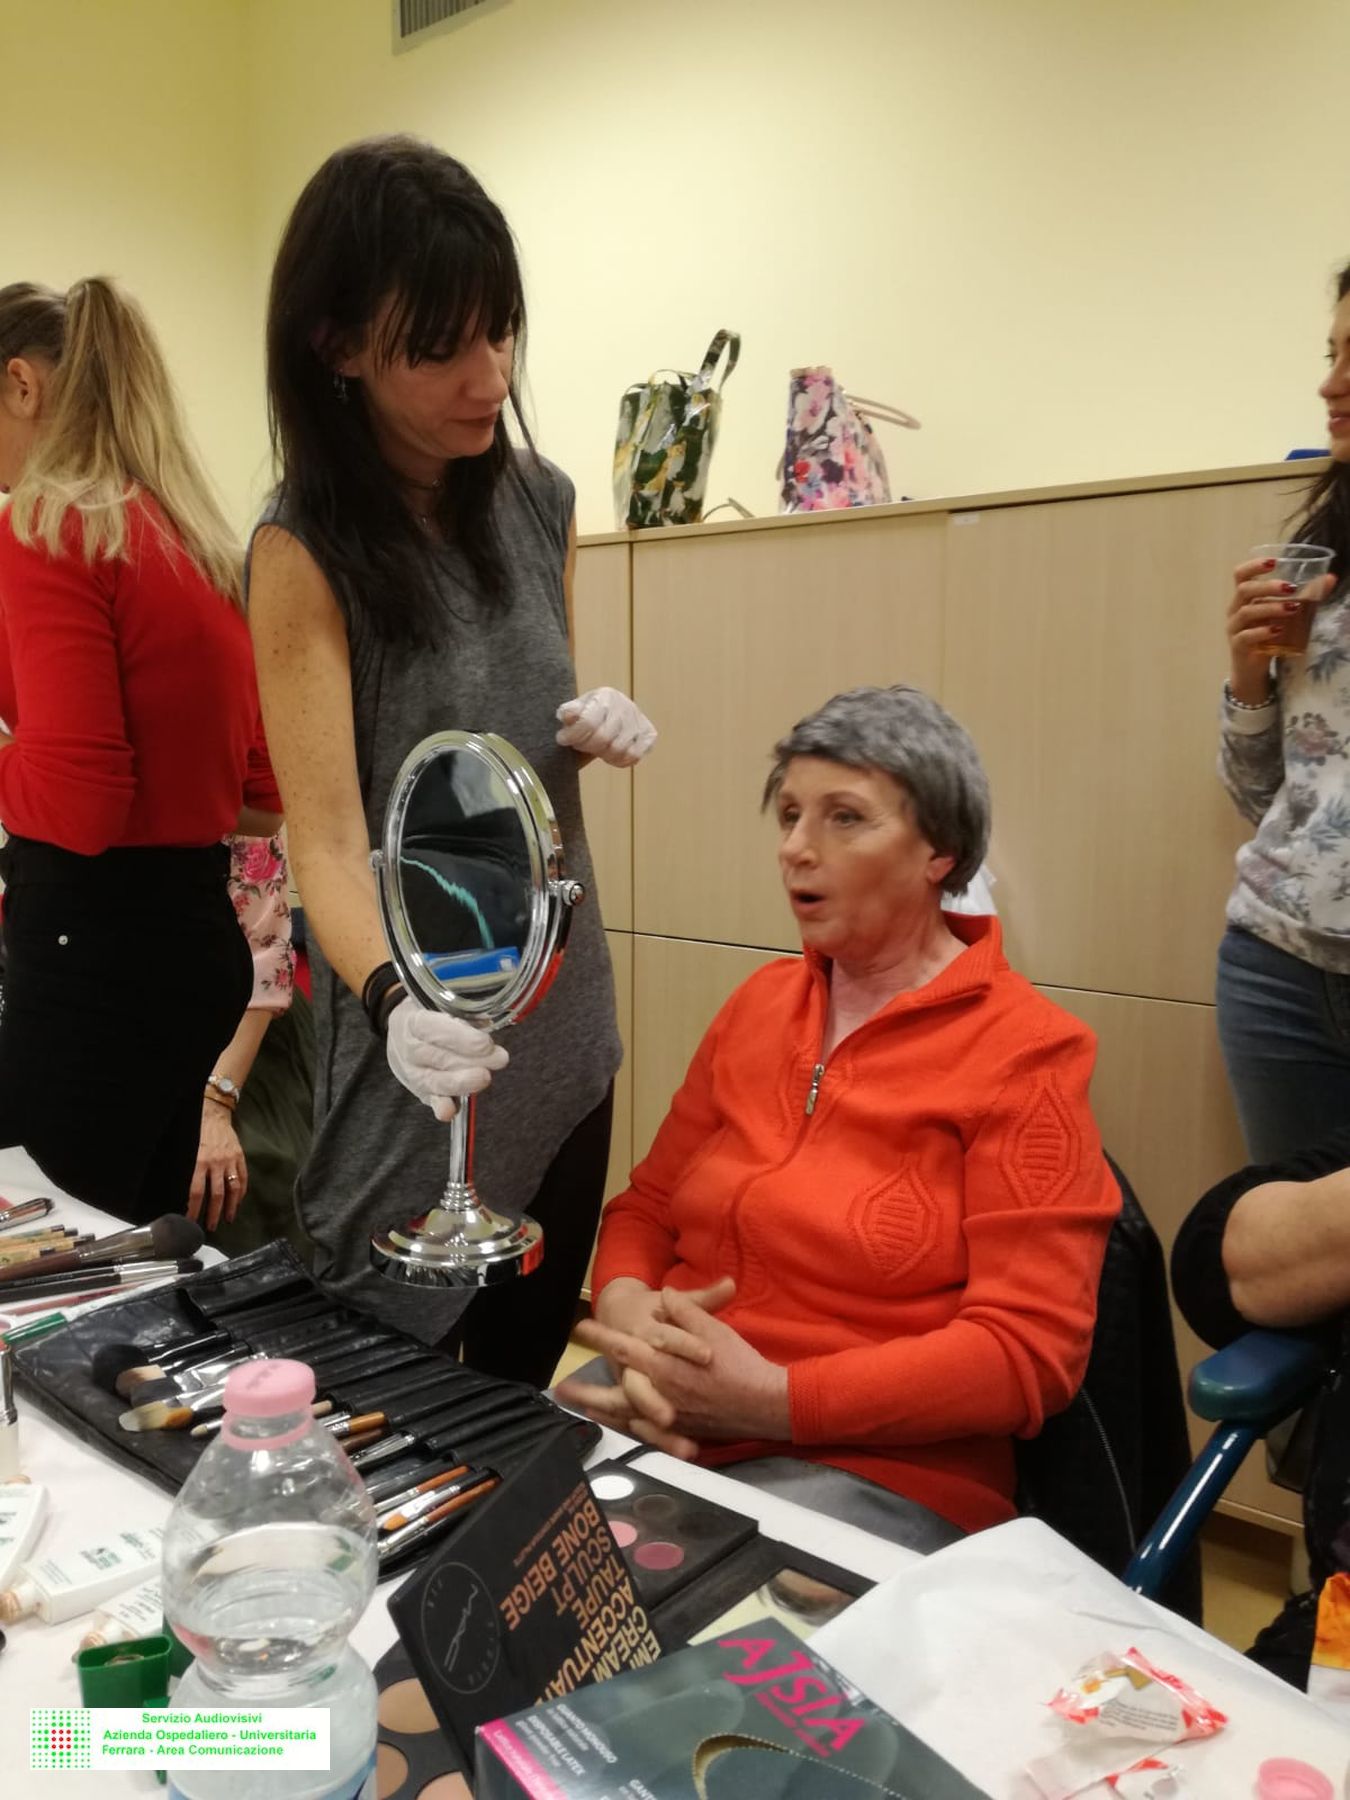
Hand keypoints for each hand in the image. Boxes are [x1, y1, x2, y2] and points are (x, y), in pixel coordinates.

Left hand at [190, 1102, 246, 1230]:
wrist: (214, 1113)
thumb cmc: (196, 1132)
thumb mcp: (185, 1150)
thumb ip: (186, 1170)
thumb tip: (180, 1193)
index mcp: (199, 1162)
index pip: (196, 1193)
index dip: (193, 1210)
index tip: (191, 1221)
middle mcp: (216, 1164)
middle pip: (216, 1195)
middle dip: (213, 1214)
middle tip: (211, 1227)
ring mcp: (230, 1161)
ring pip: (232, 1189)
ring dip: (230, 1206)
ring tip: (228, 1218)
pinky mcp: (240, 1157)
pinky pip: (243, 1178)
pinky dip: (242, 1192)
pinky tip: (238, 1202)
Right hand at [385, 996, 507, 1121]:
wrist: (401, 1031)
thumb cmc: (427, 1013)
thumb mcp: (437, 1001)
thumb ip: (459, 1011)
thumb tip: (488, 1022)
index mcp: (411, 1020)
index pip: (431, 1029)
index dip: (459, 1037)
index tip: (485, 1043)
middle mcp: (408, 1048)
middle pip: (438, 1057)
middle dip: (471, 1060)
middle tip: (499, 1058)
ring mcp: (412, 1072)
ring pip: (435, 1081)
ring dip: (462, 1082)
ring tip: (485, 1077)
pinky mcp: (420, 1090)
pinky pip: (430, 1099)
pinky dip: (441, 1106)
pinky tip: (449, 1110)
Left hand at [556, 687, 655, 767]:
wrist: (610, 714)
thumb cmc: (590, 713)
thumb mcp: (576, 708)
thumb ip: (569, 712)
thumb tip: (566, 715)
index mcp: (606, 696)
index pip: (588, 722)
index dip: (572, 736)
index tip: (563, 739)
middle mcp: (626, 705)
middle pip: (603, 739)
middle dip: (586, 746)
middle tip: (580, 744)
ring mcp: (639, 720)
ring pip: (618, 750)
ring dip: (602, 754)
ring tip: (596, 748)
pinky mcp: (649, 734)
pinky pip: (634, 756)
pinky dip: (620, 760)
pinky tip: (611, 754)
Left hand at [559, 1284, 789, 1449]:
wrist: (764, 1403)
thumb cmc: (739, 1364)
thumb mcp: (714, 1330)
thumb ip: (686, 1312)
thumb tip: (665, 1297)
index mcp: (665, 1366)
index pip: (624, 1349)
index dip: (601, 1337)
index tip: (582, 1327)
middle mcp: (660, 1394)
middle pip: (613, 1394)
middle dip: (587, 1389)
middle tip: (563, 1387)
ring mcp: (669, 1417)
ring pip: (625, 1417)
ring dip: (599, 1412)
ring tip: (580, 1409)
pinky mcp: (680, 1431)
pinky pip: (644, 1434)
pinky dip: (626, 1429)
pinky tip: (617, 1426)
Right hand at [1227, 557, 1334, 696]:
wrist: (1252, 669)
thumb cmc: (1267, 636)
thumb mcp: (1283, 614)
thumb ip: (1304, 596)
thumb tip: (1330, 578)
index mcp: (1244, 598)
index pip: (1240, 575)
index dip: (1254, 566)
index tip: (1274, 562)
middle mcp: (1235, 610)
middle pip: (1244, 590)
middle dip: (1268, 586)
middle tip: (1291, 587)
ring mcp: (1234, 628)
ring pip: (1246, 612)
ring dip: (1270, 608)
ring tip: (1292, 608)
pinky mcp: (1237, 646)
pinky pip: (1246, 636)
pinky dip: (1262, 632)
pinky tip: (1278, 631)